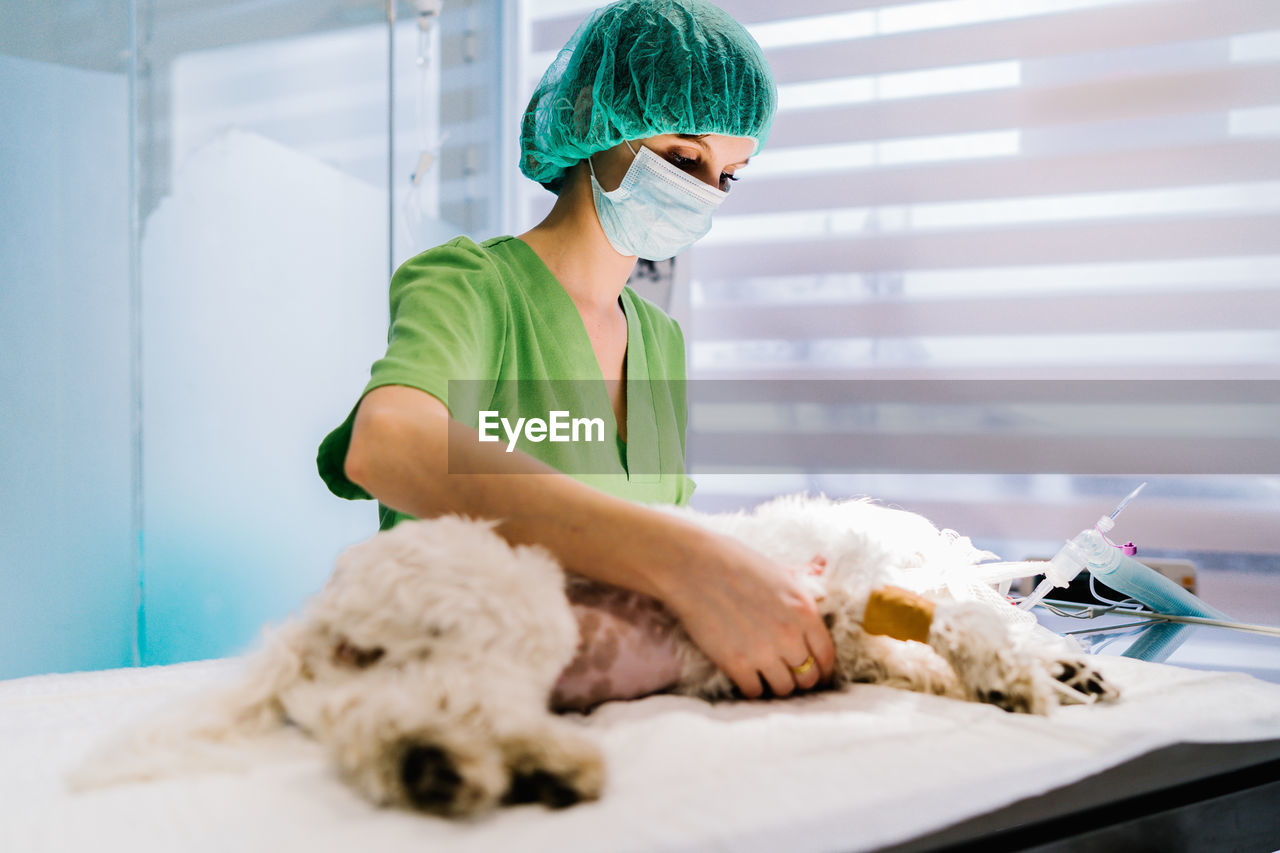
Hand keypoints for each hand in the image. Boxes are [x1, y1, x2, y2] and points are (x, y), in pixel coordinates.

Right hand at [660, 534, 835, 698]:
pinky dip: (752, 688)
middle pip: (808, 678)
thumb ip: (803, 578)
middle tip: (789, 675)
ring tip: (767, 677)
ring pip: (784, 689)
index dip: (823, 670)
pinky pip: (754, 692)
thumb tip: (821, 564)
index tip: (816, 673)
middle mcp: (789, 636)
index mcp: (805, 611)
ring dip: (776, 685)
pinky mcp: (736, 664)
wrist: (692, 566)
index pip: (827, 656)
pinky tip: (746, 678)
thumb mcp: (778, 569)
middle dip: (800, 678)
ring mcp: (763, 652)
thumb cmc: (735, 561)